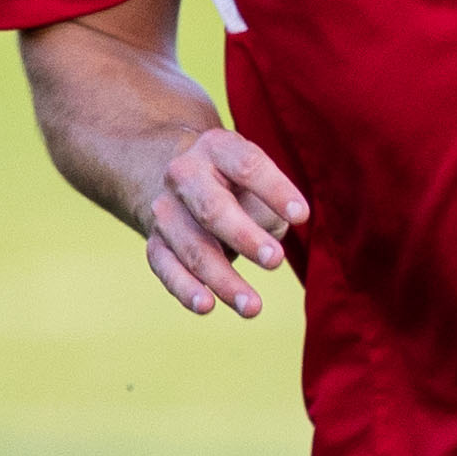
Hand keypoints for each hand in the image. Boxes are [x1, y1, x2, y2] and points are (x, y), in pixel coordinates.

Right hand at [141, 128, 308, 317]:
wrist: (183, 180)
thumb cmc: (238, 186)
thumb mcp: (257, 182)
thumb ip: (266, 209)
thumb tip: (263, 246)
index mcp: (217, 148)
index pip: (247, 166)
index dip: (275, 190)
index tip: (302, 216)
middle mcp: (184, 174)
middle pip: (213, 208)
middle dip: (244, 237)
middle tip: (275, 261)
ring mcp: (164, 210)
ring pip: (193, 247)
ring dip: (223, 279)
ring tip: (252, 307)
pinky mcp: (154, 243)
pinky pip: (167, 268)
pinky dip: (185, 289)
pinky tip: (206, 306)